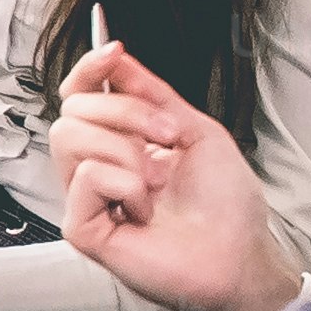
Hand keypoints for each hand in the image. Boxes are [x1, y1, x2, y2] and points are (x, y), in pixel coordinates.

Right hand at [48, 44, 297, 310]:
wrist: (239, 258)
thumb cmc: (226, 208)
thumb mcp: (196, 132)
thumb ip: (153, 93)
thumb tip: (117, 58)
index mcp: (121, 143)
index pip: (81, 95)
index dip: (90, 68)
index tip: (113, 52)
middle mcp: (98, 167)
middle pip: (74, 108)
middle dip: (127, 112)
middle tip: (166, 138)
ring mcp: (87, 198)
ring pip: (71, 136)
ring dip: (127, 150)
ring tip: (155, 181)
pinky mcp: (83, 227)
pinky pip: (88, 178)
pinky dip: (126, 186)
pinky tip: (144, 211)